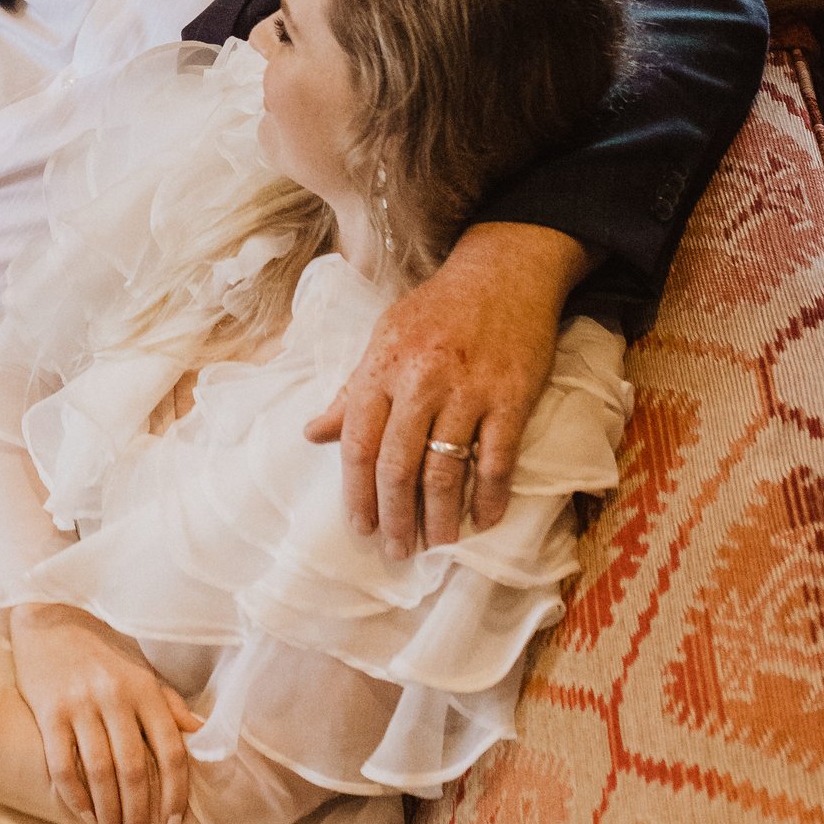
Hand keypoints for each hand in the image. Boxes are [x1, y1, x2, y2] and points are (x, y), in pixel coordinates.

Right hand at [8, 601, 203, 823]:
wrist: (50, 617)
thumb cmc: (102, 652)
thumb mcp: (142, 672)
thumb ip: (170, 705)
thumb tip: (202, 736)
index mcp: (145, 690)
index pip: (171, 752)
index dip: (175, 794)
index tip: (174, 823)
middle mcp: (115, 697)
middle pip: (135, 769)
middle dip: (139, 812)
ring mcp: (81, 703)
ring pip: (100, 771)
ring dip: (109, 810)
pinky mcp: (49, 710)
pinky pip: (62, 764)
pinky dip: (75, 796)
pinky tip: (84, 813)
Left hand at [304, 220, 590, 557]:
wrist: (504, 272)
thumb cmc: (438, 310)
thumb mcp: (384, 338)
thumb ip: (352, 391)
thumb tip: (313, 432)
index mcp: (381, 367)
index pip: (358, 442)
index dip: (356, 492)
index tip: (359, 527)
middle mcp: (420, 381)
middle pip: (397, 465)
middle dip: (394, 516)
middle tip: (395, 551)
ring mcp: (467, 390)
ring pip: (445, 470)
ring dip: (439, 517)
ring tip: (436, 544)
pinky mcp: (510, 397)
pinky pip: (497, 460)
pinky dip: (489, 496)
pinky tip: (483, 518)